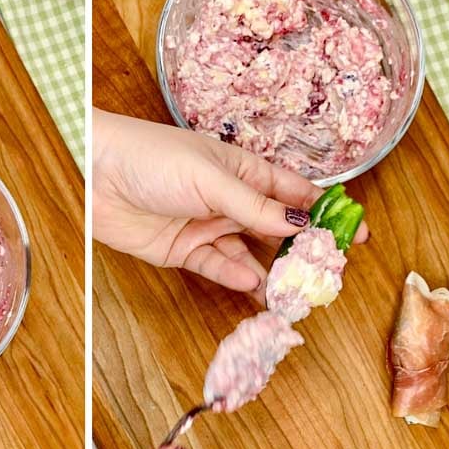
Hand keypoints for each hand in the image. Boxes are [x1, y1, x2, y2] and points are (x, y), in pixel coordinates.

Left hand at [92, 110, 367, 299]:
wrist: (94, 172)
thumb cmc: (152, 157)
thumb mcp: (211, 178)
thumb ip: (254, 206)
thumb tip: (298, 223)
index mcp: (244, 170)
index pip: (294, 192)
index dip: (325, 211)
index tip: (355, 232)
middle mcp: (231, 199)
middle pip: (277, 228)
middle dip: (302, 249)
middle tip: (326, 272)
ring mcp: (208, 226)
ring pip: (250, 253)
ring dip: (271, 271)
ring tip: (292, 291)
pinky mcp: (184, 250)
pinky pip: (219, 267)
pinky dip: (236, 276)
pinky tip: (253, 285)